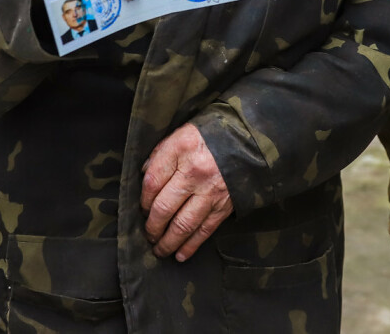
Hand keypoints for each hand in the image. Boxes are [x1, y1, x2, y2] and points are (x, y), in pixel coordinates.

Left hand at [140, 124, 232, 261]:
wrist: (248, 140)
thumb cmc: (209, 136)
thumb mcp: (181, 134)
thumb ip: (161, 153)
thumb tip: (144, 176)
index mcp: (181, 149)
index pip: (152, 182)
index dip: (142, 201)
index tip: (141, 210)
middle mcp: (195, 171)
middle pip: (164, 207)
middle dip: (152, 227)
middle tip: (147, 236)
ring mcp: (211, 191)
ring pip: (183, 224)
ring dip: (168, 242)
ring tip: (159, 250)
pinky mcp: (224, 205)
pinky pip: (204, 230)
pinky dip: (191, 245)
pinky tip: (180, 255)